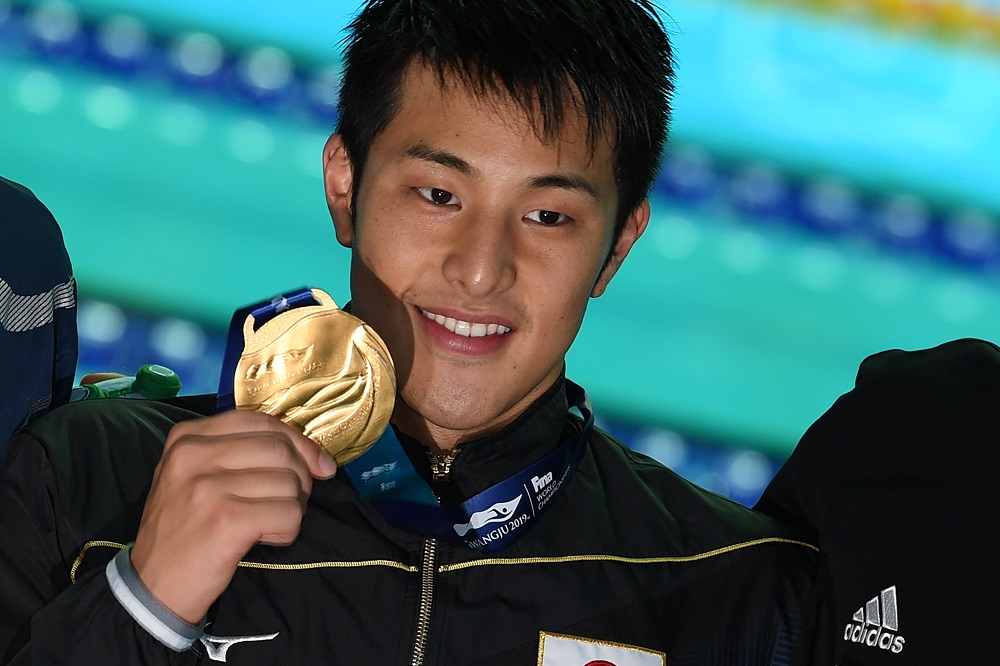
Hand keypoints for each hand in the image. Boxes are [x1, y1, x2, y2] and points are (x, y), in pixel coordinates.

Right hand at [129, 410, 336, 623]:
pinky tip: (264, 539)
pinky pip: (288, 513)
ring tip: (267, 524)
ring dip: (293, 508)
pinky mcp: (226, 520)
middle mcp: (193, 455)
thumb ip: (242, 453)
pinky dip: (288, 530)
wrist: (151, 585)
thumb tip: (316, 457)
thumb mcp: (195, 476)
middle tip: (290, 502)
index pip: (261, 421)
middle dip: (301, 477)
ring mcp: (207, 487)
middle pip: (280, 450)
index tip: (318, 464)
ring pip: (289, 482)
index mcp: (187, 437)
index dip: (298, 441)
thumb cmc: (184, 528)